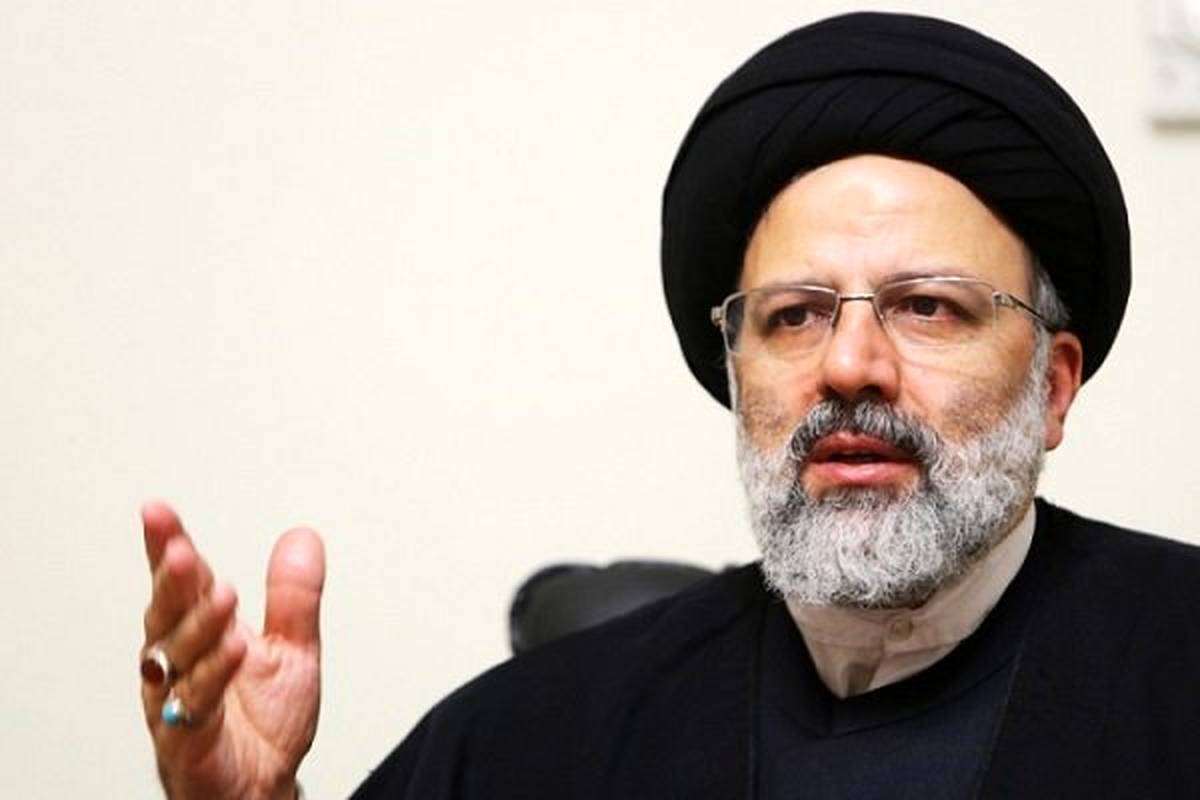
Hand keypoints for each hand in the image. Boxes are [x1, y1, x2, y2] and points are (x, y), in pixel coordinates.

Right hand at [139, 501, 324, 799]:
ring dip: (200, 622)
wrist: (262, 786)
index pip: (181, 582)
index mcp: (201, 632)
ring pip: (179, 654)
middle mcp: (179, 661)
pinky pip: (198, 700)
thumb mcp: (292, 648)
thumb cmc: (264, 723)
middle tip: (180, 549)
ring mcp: (176, 699)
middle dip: (173, 579)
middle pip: (169, 612)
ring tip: (224, 593)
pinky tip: (236, 646)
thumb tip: (303, 538)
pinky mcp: (186, 737)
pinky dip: (217, 672)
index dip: (167, 546)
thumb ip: (293, 597)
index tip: (157, 512)